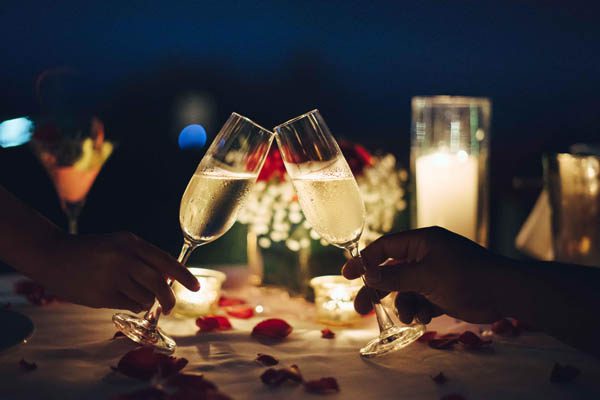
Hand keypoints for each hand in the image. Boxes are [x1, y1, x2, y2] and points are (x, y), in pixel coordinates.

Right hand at [37, 232, 198, 312]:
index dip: (184, 276)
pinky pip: (128, 306)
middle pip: (159, 284)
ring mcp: (112, 278)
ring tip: (130, 292)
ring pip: (145, 299)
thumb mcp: (120, 244)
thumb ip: (144, 259)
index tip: (196, 287)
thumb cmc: (92, 251)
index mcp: (131, 243)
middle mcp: (124, 259)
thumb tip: (171, 279)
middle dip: (169, 299)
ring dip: (145, 301)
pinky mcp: (101, 296)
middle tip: (170, 307)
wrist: (53, 255)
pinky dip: (130, 305)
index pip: (166, 261)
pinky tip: (117, 295)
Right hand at [342, 227, 511, 323]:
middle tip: (360, 308)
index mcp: (421, 242)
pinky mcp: (441, 291)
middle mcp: (424, 255)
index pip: (384, 247)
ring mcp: (433, 274)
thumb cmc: (465, 276)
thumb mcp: (425, 276)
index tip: (346, 274)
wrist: (503, 293)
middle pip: (390, 271)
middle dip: (377, 290)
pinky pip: (418, 299)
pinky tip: (424, 317)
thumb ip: (394, 276)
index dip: (364, 260)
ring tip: (409, 315)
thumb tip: (367, 275)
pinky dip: (418, 309)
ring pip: (404, 290)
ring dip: (402, 304)